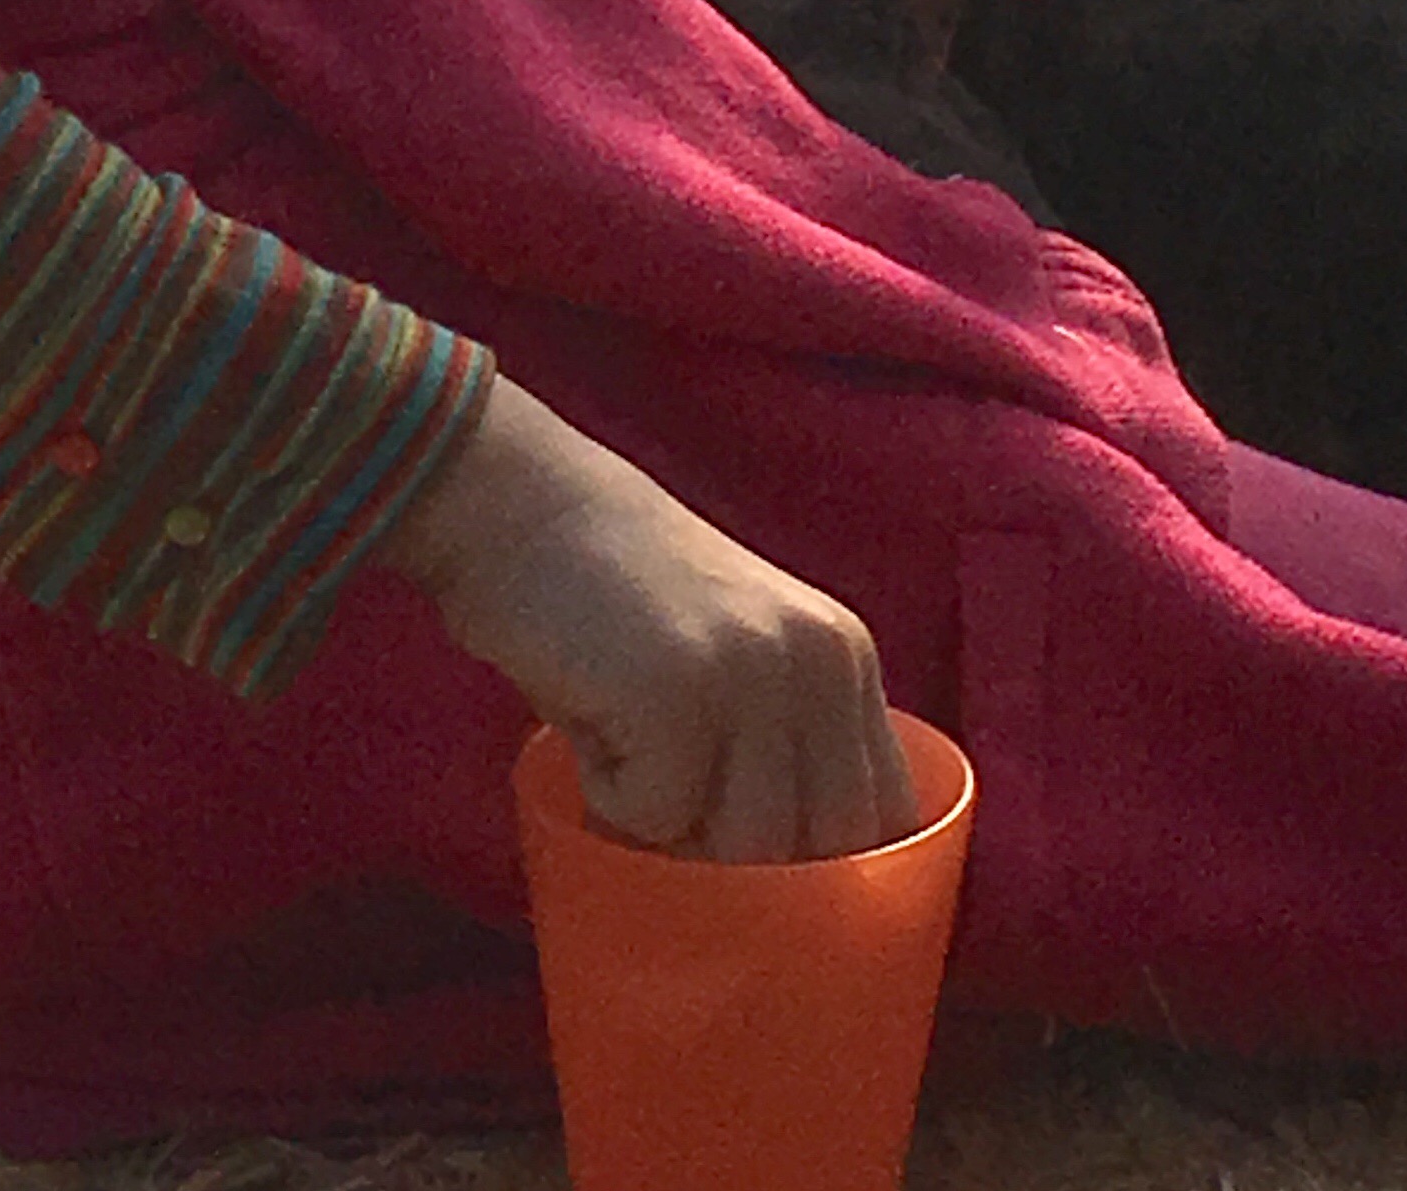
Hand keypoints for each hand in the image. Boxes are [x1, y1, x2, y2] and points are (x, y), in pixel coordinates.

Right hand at [388, 378, 912, 862]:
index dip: (834, 881)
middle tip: (672, 824)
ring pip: (749, 851)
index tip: (769, 902)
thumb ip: (781, 747)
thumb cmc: (612, 605)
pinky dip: (612, 802)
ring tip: (628, 756)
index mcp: (844, 657)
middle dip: (751, 875)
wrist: (520, 503)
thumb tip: (792, 903)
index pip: (886, 818)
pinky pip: (658, 818)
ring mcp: (755, 672)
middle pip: (826, 854)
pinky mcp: (681, 692)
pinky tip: (592, 727)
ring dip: (676, 837)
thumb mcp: (732, 660)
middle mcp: (820, 660)